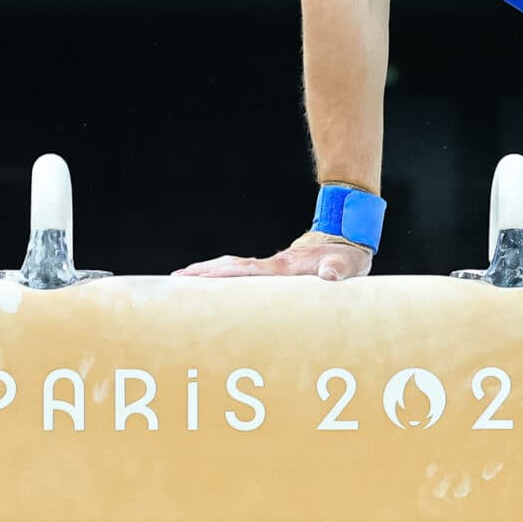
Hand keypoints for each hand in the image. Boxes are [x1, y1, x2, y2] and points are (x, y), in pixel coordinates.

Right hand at [173, 232, 372, 280]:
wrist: (347, 237)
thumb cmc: (347, 256)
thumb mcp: (347, 265)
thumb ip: (339, 270)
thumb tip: (329, 276)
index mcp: (284, 267)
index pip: (246, 270)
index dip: (222, 275)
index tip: (199, 278)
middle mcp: (273, 265)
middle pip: (230, 267)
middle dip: (203, 273)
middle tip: (175, 280)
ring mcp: (272, 266)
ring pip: (233, 267)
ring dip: (208, 273)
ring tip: (182, 281)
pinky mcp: (274, 270)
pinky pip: (243, 272)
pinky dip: (224, 275)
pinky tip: (215, 284)